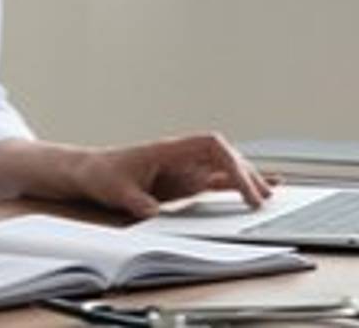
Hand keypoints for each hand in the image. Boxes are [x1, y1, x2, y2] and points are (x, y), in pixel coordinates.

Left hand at [75, 132, 272, 218]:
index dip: (231, 161)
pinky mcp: (184, 182)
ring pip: (225, 167)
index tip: (243, 185)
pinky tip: (254, 192)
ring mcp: (185, 168)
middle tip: (262, 199)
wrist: (91, 172)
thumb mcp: (116, 190)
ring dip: (246, 178)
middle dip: (246, 173)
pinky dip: (236, 185)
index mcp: (169, 150)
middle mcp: (182, 156)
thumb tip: (153, 212)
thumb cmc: (103, 173)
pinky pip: (216, 181)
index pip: (211, 145)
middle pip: (225, 155)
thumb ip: (135, 200)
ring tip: (268, 195)